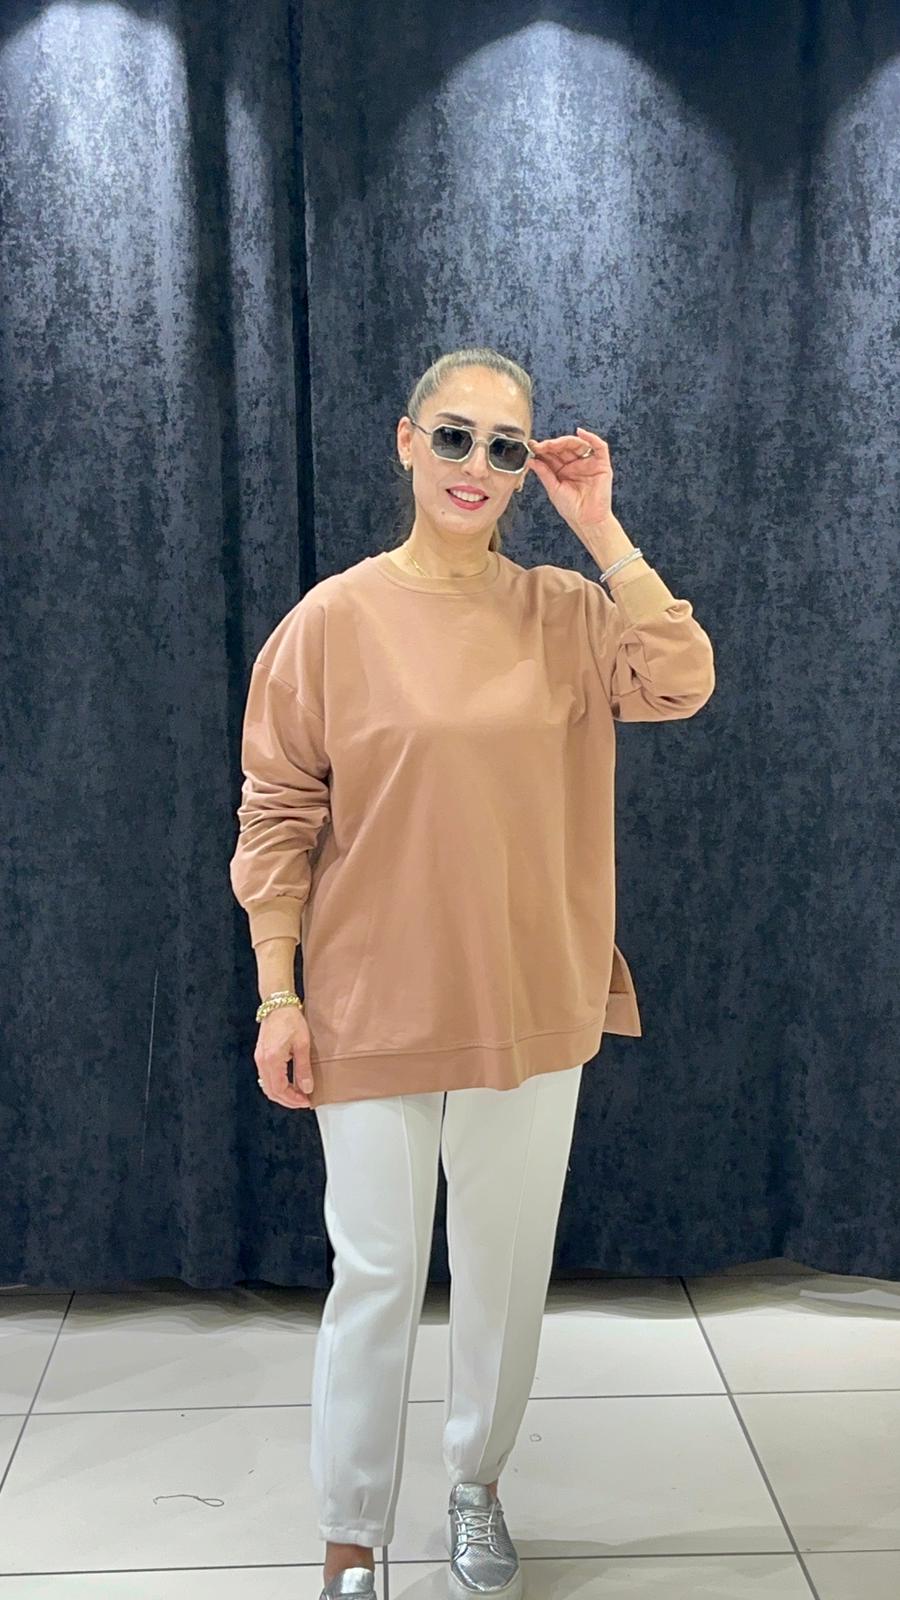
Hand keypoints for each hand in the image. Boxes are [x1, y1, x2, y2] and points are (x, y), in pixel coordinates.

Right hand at [255, 1007, 314, 1109]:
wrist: (278, 1004)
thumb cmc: (290, 1020)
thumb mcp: (302, 1044)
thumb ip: (303, 1068)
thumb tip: (307, 1088)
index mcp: (272, 1060)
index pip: (280, 1089)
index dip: (293, 1099)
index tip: (306, 1101)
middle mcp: (262, 1061)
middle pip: (271, 1091)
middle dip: (287, 1100)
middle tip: (302, 1101)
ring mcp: (259, 1059)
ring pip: (267, 1086)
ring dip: (282, 1093)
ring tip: (297, 1094)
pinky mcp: (260, 1055)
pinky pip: (266, 1077)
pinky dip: (277, 1085)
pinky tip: (288, 1084)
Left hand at [525, 426, 613, 544]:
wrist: (586, 521)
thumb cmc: (571, 509)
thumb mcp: (553, 489)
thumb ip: (544, 473)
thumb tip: (532, 460)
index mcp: (563, 470)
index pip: (553, 454)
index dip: (543, 449)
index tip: (532, 446)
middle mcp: (576, 464)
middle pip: (564, 447)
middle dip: (552, 445)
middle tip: (540, 446)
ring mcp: (589, 463)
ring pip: (578, 444)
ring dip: (565, 441)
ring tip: (553, 444)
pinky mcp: (601, 465)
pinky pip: (599, 447)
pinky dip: (591, 437)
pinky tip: (580, 433)